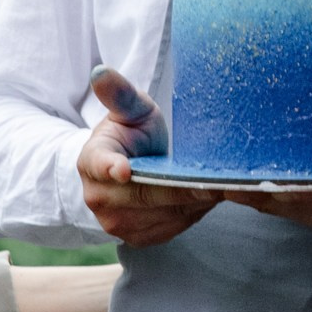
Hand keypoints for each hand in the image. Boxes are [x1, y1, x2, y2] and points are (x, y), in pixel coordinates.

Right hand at [76, 67, 216, 247]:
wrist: (129, 167)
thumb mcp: (129, 109)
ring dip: (195, 201)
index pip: (100, 164)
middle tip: (220, 181)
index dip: (112, 168)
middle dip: (184, 187)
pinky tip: (205, 197)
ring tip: (219, 184)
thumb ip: (119, 93)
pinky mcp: (137, 239)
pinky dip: (194, 213)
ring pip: (165, 214)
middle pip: (147, 194)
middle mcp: (98, 197)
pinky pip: (173, 228)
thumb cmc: (131, 133)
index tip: (124, 170)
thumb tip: (101, 73)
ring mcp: (116, 223)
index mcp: (91, 160)